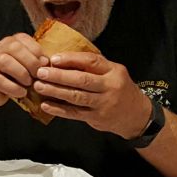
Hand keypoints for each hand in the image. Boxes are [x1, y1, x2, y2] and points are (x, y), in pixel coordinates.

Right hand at [0, 34, 47, 107]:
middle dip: (31, 63)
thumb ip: (36, 60)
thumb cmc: (11, 76)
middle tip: (38, 75)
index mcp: (10, 42)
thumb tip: (47, 62)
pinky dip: (14, 88)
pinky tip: (21, 92)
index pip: (25, 40)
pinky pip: (0, 80)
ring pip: (5, 62)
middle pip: (15, 48)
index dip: (38, 53)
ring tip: (28, 83)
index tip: (44, 65)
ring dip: (22, 74)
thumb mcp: (25, 64)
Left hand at [33, 51, 151, 138]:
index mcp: (113, 71)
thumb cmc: (117, 88)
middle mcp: (110, 86)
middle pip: (82, 80)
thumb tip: (59, 58)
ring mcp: (104, 103)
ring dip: (55, 91)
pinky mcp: (97, 117)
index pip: (91, 61)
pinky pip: (75, 113)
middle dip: (59, 75)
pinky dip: (59, 109)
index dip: (71, 59)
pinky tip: (46, 105)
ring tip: (39, 86)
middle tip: (40, 72)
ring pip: (77, 96)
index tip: (53, 58)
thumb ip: (91, 66)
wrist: (137, 115)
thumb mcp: (112, 73)